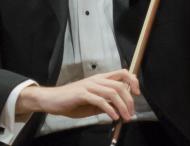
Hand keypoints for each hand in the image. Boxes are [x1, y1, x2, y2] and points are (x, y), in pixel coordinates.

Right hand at [15, 70, 139, 119]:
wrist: (51, 100)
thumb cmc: (71, 101)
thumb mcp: (92, 102)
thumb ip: (105, 102)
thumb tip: (120, 109)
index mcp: (99, 79)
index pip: (121, 73)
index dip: (133, 81)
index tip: (137, 93)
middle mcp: (95, 80)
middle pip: (120, 85)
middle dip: (129, 100)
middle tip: (131, 113)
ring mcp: (88, 86)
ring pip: (112, 93)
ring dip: (122, 107)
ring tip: (125, 117)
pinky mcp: (81, 94)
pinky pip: (100, 100)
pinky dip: (109, 109)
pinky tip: (113, 117)